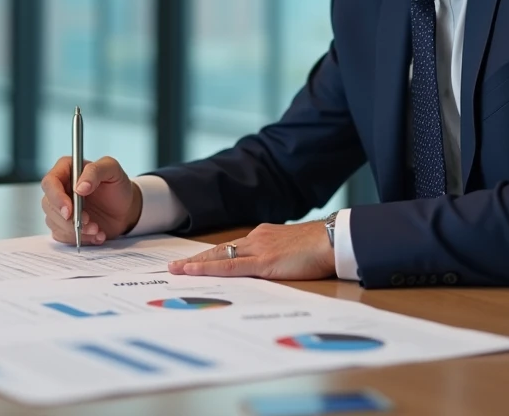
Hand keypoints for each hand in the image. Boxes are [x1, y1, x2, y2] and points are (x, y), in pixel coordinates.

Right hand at [40, 156, 143, 245]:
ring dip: (76, 230)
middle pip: (49, 205)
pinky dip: (81, 238)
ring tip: (97, 228)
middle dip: (69, 218)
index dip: (56, 198)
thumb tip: (79, 187)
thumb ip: (95, 171)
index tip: (69, 211)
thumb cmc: (117, 185)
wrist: (125, 207)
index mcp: (66, 170)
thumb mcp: (112, 169)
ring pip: (55, 223)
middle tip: (89, 221)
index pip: (50, 183)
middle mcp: (59, 189)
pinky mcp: (64, 225)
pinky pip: (64, 236)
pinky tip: (97, 234)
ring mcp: (59, 208)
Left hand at [167, 221, 334, 279]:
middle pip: (219, 249)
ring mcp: (258, 249)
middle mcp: (257, 239)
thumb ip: (280, 257)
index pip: (232, 247)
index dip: (212, 255)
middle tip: (174, 266)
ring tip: (175, 270)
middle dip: (196, 259)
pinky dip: (208, 268)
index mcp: (265, 236)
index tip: (195, 261)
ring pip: (219, 256)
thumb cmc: (322, 248)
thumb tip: (273, 267)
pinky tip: (192, 271)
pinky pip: (229, 266)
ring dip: (195, 264)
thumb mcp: (295, 250)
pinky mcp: (263, 262)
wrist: (335, 240)